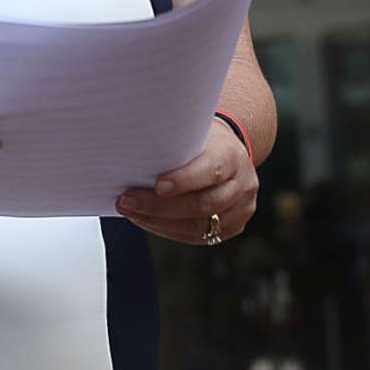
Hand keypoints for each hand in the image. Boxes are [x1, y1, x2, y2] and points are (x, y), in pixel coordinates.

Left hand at [117, 123, 255, 244]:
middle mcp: (242, 185)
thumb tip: (130, 153)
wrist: (230, 152)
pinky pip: (198, 236)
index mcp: (233, 156)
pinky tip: (146, 220)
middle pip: (202, 204)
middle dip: (159, 206)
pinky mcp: (232, 226)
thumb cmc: (203, 141)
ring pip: (198, 226)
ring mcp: (240, 209)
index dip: (185, 181)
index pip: (212, 171)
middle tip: (126, 201)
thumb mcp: (194, 132)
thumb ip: (172, 144)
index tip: (156, 185)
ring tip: (130, 211)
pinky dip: (168, 230)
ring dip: (158, 221)